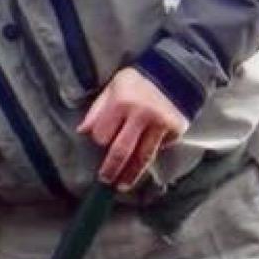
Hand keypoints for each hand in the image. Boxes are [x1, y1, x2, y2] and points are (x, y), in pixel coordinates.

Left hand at [79, 67, 187, 190]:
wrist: (174, 72)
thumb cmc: (136, 82)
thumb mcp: (112, 89)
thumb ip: (97, 111)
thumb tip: (82, 132)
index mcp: (121, 103)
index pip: (103, 135)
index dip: (100, 141)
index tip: (101, 143)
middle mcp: (142, 115)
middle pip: (122, 151)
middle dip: (112, 169)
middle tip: (105, 182)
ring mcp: (161, 124)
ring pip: (143, 157)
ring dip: (131, 175)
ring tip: (122, 186)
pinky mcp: (175, 130)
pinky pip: (159, 149)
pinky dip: (150, 155)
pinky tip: (142, 160)